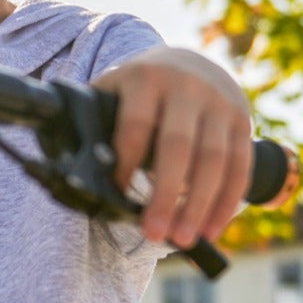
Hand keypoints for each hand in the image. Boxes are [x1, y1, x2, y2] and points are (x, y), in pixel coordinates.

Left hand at [91, 47, 253, 247]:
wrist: (187, 63)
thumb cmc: (137, 91)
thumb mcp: (113, 90)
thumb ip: (93, 121)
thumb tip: (60, 168)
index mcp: (145, 78)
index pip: (137, 123)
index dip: (127, 161)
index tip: (118, 193)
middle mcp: (186, 87)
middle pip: (178, 146)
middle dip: (166, 194)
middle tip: (154, 234)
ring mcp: (219, 103)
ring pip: (214, 160)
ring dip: (200, 205)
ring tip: (183, 239)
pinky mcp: (243, 121)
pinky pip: (240, 166)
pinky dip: (226, 201)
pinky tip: (212, 229)